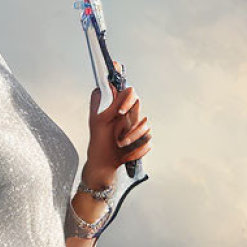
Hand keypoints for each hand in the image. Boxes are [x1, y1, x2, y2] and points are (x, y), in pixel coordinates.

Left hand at [85, 62, 151, 184]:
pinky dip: (136, 147)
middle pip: (136, 102)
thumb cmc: (99, 140)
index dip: (124, 88)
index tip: (120, 97)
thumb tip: (112, 84)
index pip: (125, 89)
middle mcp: (127, 110)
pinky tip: (127, 151)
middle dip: (128, 118)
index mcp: (115, 104)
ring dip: (131, 136)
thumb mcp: (99, 120)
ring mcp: (136, 123)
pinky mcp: (143, 136)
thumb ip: (109, 102)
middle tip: (118, 124)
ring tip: (120, 143)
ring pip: (144, 124)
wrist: (104, 161)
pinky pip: (147, 138)